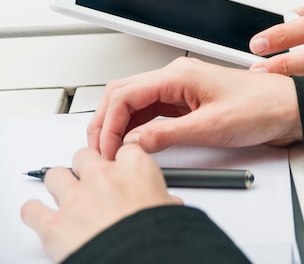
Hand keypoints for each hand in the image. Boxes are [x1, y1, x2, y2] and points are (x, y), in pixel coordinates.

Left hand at [21, 144, 180, 262]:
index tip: (122, 169)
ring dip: (59, 185)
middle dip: (86, 169)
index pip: (126, 150)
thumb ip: (164, 200)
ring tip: (65, 198)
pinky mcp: (53, 224)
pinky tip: (41, 217)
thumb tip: (168, 205)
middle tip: (91, 183)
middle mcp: (103, 177)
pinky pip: (32, 210)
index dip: (122, 161)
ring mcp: (75, 198)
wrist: (138, 259)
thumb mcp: (171, 210)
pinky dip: (35, 213)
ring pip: (56, 176)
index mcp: (136, 169)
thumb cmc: (158, 235)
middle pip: (84, 156)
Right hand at [87, 57, 302, 160]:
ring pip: (137, 104)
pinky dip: (139, 128)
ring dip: (120, 126)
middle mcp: (177, 78)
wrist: (290, 109)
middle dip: (106, 122)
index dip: (108, 123)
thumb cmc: (262, 107)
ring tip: (112, 151)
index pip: (125, 94)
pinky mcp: (191, 103)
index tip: (105, 149)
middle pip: (124, 95)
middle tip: (100, 150)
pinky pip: (155, 113)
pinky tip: (136, 143)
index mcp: (178, 75)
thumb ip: (167, 136)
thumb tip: (131, 144)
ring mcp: (183, 90)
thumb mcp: (211, 127)